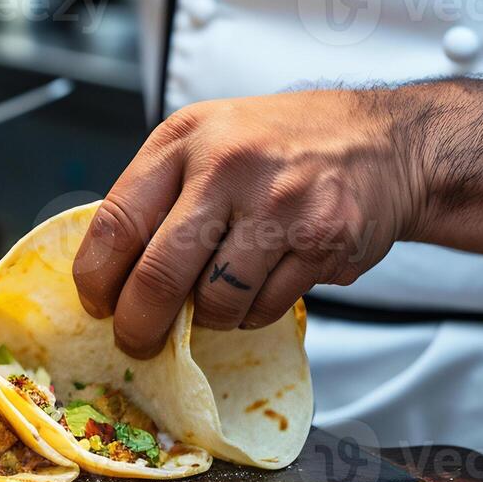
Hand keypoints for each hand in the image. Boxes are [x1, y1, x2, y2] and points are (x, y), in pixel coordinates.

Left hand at [72, 90, 425, 356]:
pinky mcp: (323, 242)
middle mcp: (228, 167)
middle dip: (140, 325)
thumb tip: (110, 275)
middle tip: (136, 341)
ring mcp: (280, 206)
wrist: (386, 142)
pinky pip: (266, 309)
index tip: (97, 304)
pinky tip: (266, 281)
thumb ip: (157, 194)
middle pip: (160, 275)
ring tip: (220, 293)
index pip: (117, 222)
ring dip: (209, 318)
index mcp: (184, 140)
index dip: (97, 278)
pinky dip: (254, 312)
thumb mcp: (205, 140)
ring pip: (217, 303)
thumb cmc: (277, 145)